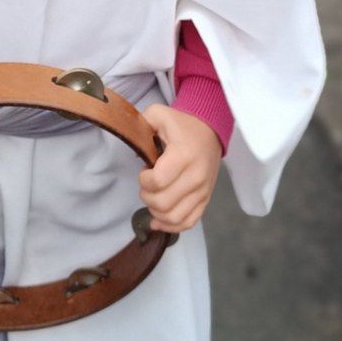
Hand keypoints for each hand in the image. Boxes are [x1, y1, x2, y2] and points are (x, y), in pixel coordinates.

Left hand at [136, 106, 222, 234]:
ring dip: (156, 212)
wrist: (210, 130)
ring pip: (174, 217)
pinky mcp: (206, 199)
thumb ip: (139, 125)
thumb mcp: (158, 115)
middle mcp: (196, 176)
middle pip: (163, 203)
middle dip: (147, 195)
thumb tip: (131, 146)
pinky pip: (188, 222)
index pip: (157, 182)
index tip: (144, 170)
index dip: (144, 180)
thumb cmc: (181, 124)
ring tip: (154, 196)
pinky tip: (158, 220)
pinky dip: (171, 226)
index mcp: (183, 156)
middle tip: (147, 183)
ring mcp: (203, 191)